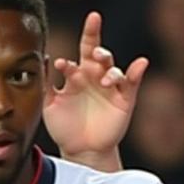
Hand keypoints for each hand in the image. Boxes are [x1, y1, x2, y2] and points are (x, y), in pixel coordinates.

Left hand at [43, 11, 148, 168]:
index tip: (78, 33)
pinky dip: (137, 71)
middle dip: (96, 38)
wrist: (80, 150)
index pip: (83, 48)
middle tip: (93, 37)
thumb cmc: (64, 125)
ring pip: (113, 69)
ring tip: (104, 79)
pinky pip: (133, 83)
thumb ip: (46, 82)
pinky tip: (140, 63)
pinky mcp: (124, 100)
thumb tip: (43, 58)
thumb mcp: (49, 104)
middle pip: (98, 51)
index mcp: (79, 72)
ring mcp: (111, 87)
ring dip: (109, 68)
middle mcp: (96, 75)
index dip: (85, 35)